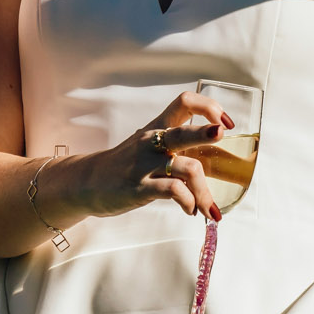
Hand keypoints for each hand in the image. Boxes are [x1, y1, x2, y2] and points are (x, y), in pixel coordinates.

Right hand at [67, 92, 234, 221]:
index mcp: (158, 127)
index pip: (184, 103)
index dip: (209, 107)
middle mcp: (153, 141)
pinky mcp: (140, 187)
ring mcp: (146, 164)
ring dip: (205, 191)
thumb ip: (177, 145)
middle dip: (205, 132)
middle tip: (222, 134)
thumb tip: (218, 156)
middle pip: (184, 132)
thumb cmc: (125, 164)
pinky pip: (173, 191)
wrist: (88, 182)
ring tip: (211, 209)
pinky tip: (192, 210)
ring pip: (187, 168)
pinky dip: (189, 202)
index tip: (226, 122)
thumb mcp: (149, 145)